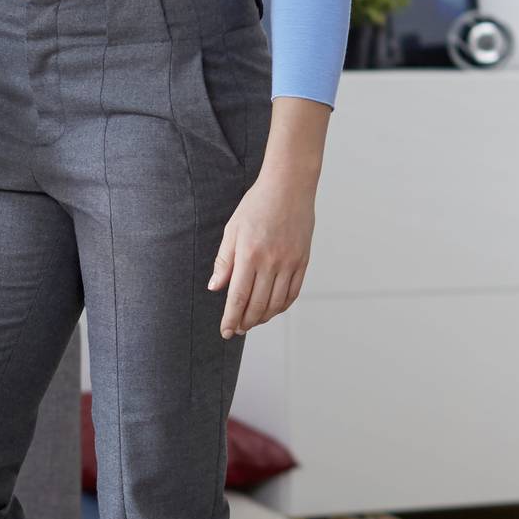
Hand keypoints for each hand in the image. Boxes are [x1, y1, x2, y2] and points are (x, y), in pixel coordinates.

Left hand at [207, 96, 329, 336]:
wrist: (289, 186)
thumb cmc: (257, 204)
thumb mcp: (232, 230)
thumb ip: (224, 261)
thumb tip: (215, 288)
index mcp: (249, 254)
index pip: (238, 297)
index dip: (230, 318)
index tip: (225, 331)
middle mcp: (271, 262)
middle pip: (257, 305)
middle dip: (245, 322)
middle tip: (237, 329)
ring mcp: (290, 263)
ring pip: (276, 303)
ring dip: (262, 317)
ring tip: (252, 322)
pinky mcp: (303, 261)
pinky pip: (293, 292)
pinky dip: (282, 306)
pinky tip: (272, 309)